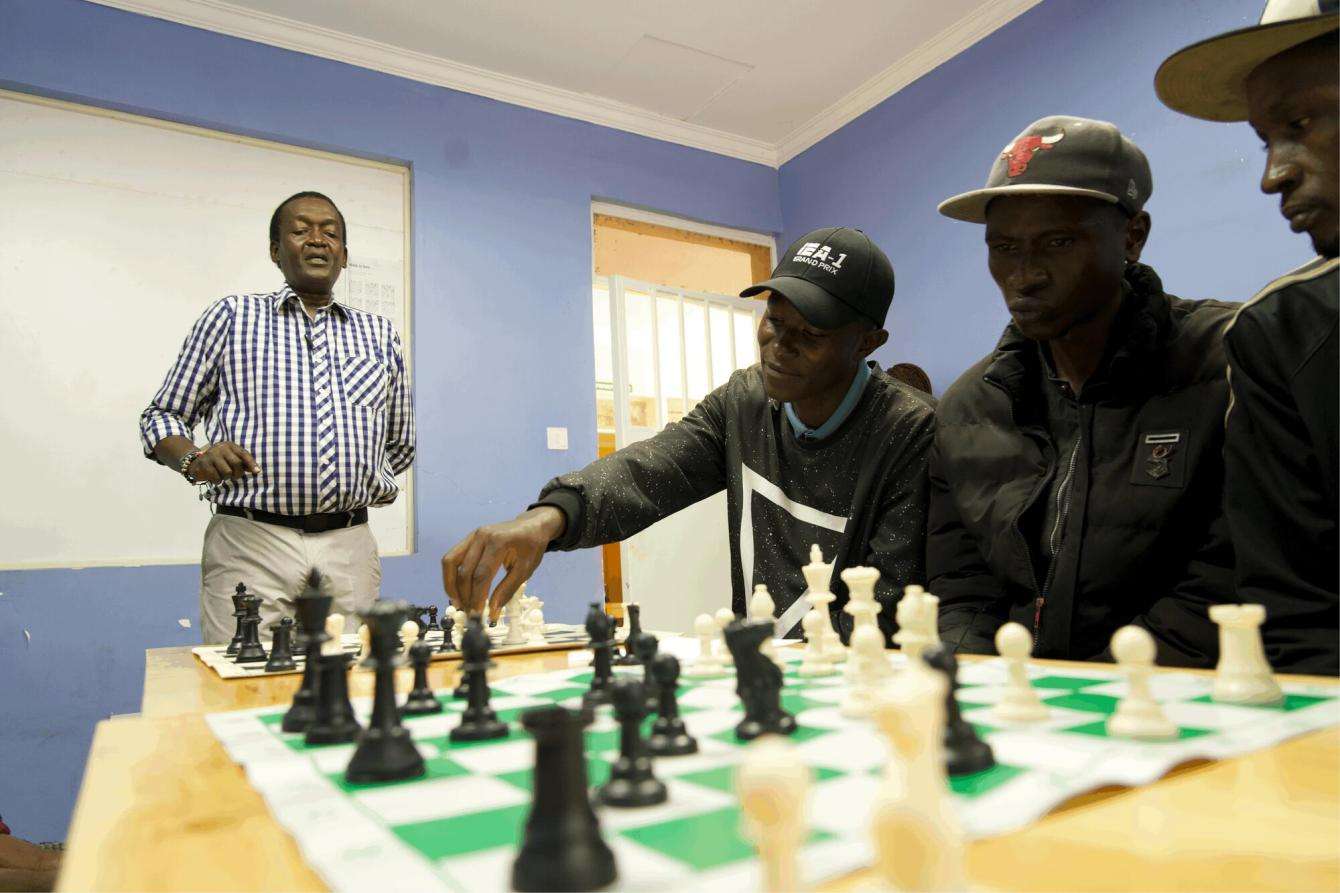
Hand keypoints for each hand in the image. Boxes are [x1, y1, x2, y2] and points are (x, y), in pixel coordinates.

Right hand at [187, 442, 260, 483]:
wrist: (195, 462)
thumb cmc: (218, 461)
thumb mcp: (230, 458)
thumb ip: (242, 463)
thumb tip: (257, 471)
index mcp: (229, 445)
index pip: (244, 454)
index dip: (251, 463)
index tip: (257, 472)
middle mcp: (221, 448)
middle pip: (236, 463)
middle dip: (238, 473)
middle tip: (234, 476)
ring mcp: (211, 455)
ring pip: (227, 472)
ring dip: (226, 478)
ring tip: (222, 475)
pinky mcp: (204, 464)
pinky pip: (216, 477)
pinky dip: (217, 481)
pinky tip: (215, 478)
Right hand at [441, 506, 565, 619]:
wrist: (531, 526)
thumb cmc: (531, 547)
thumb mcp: (525, 569)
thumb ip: (507, 589)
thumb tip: (491, 611)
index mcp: (499, 542)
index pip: (482, 574)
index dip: (477, 596)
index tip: (477, 614)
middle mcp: (481, 536)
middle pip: (464, 570)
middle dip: (464, 595)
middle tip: (469, 612)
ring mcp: (472, 536)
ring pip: (450, 562)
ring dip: (451, 586)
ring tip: (458, 603)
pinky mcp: (468, 539)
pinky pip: (452, 558)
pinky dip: (451, 576)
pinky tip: (457, 590)